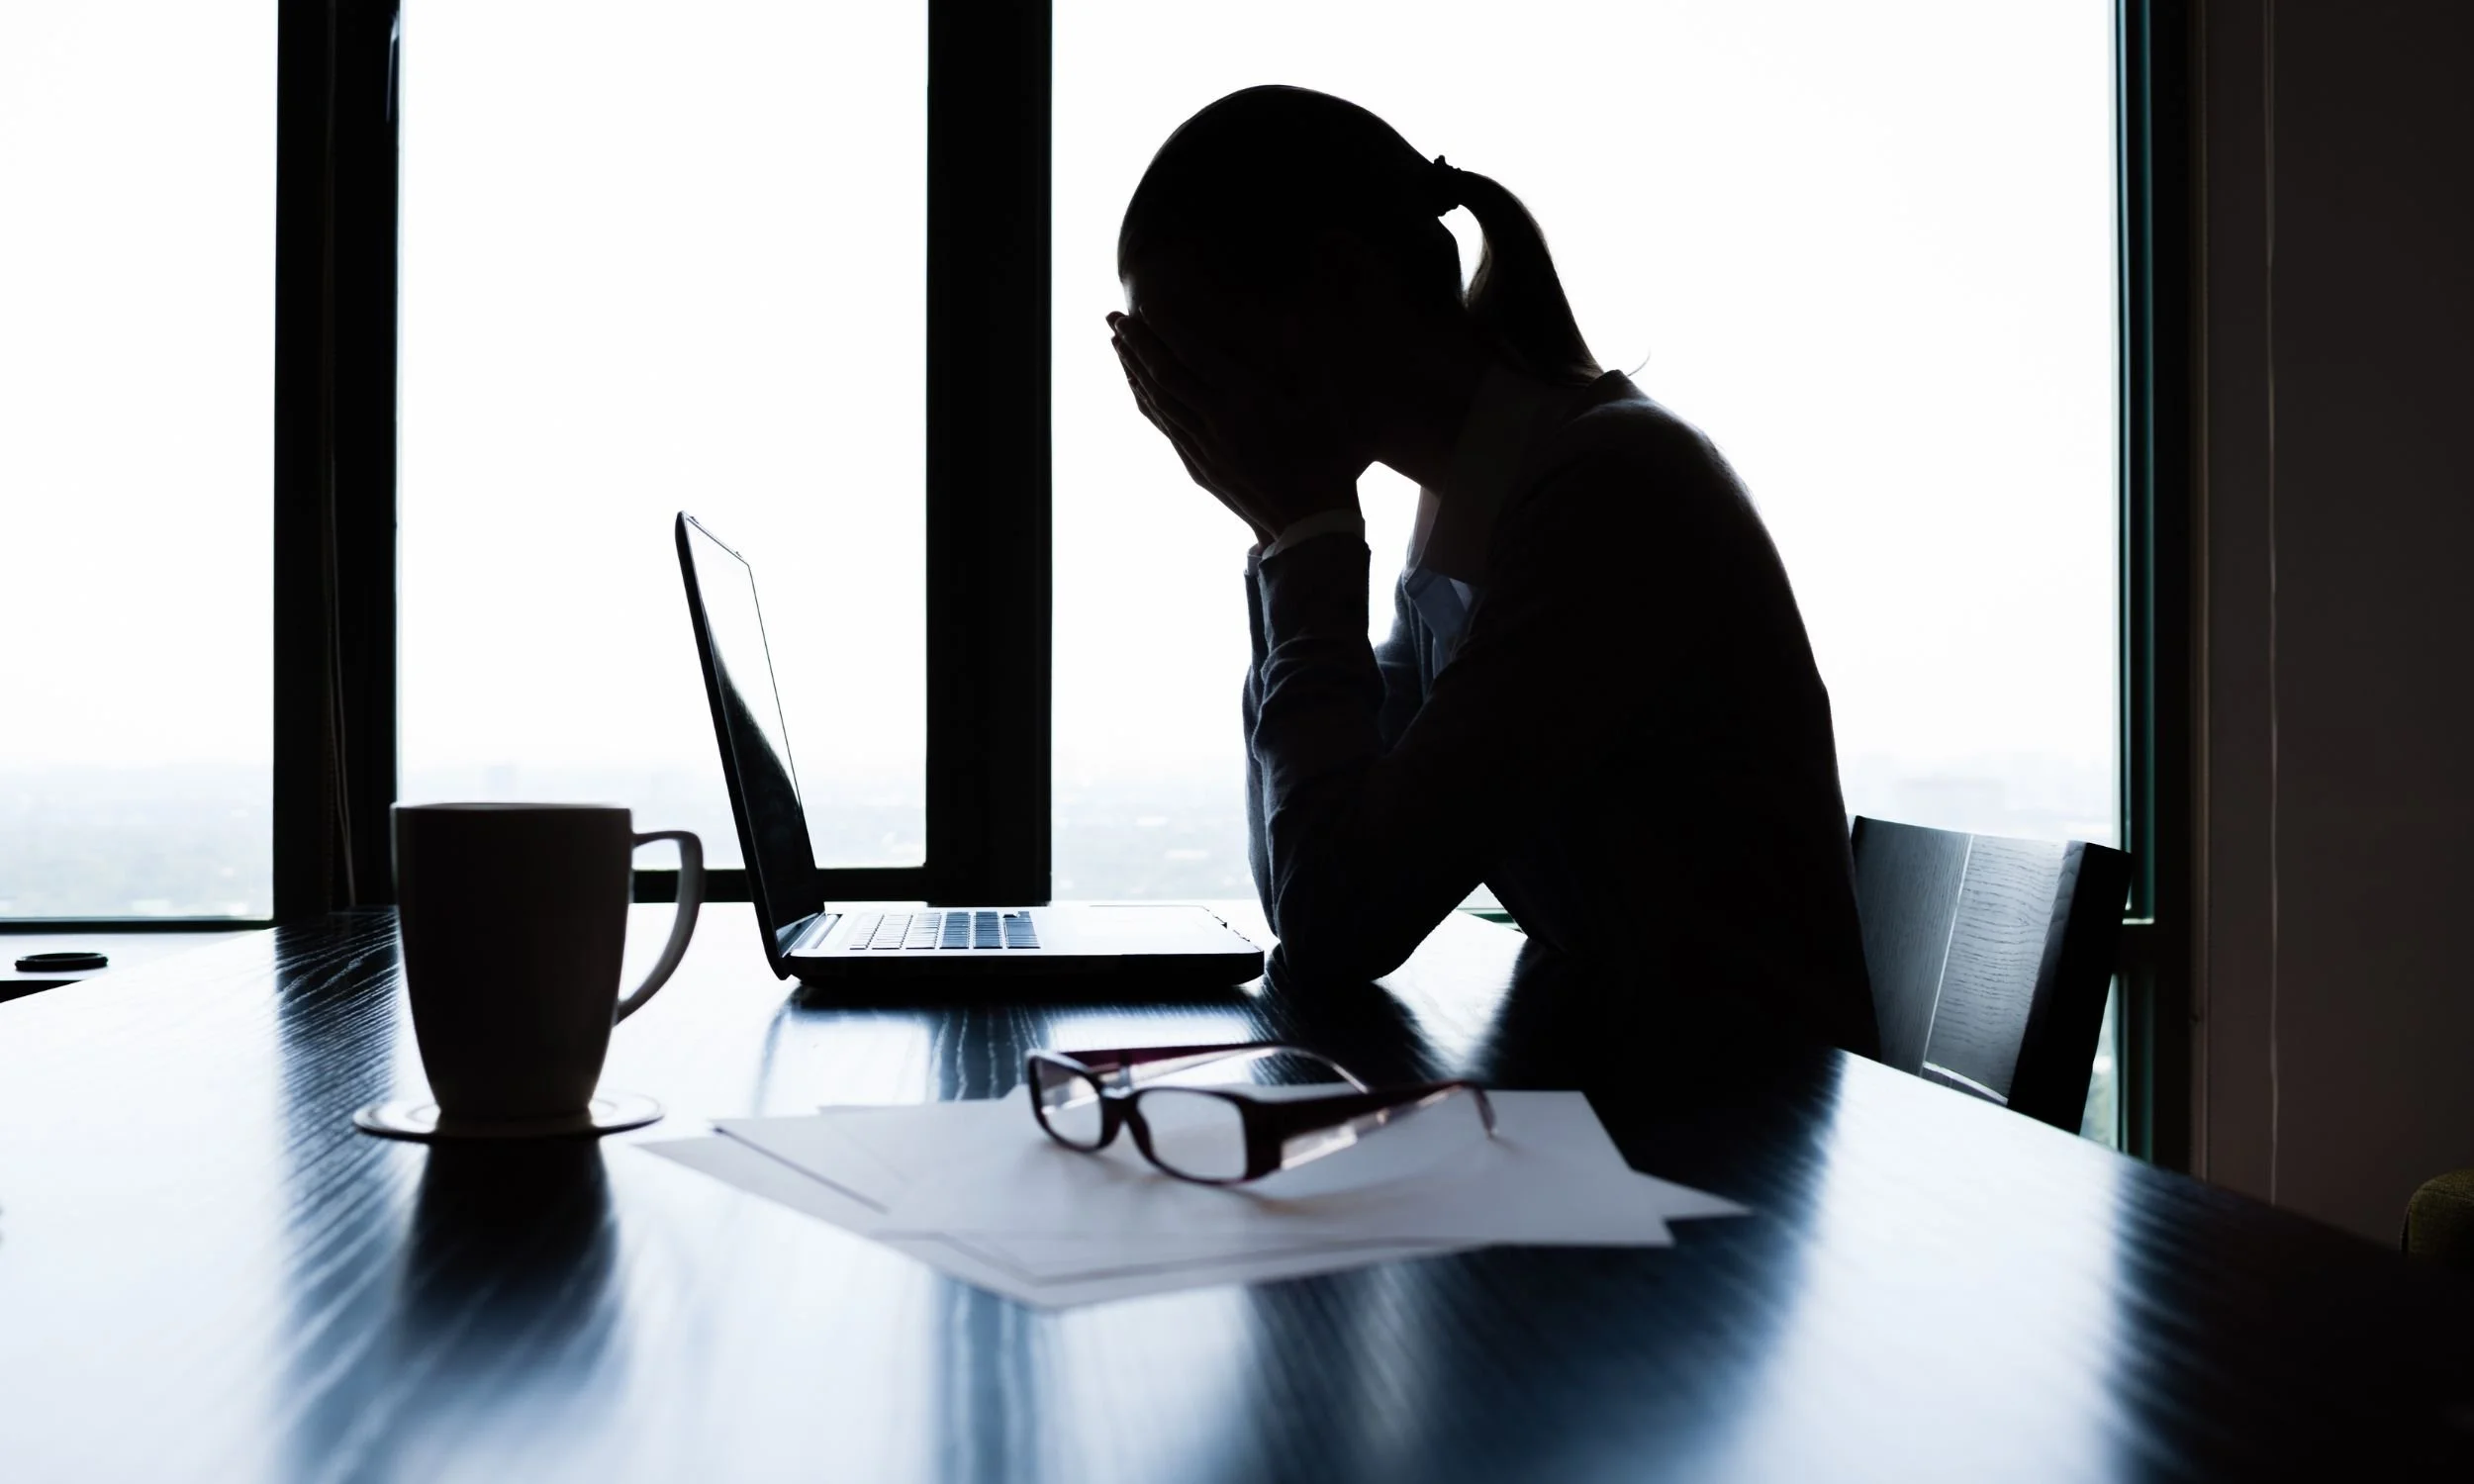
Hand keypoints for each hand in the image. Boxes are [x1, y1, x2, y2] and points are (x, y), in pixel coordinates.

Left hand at [1108, 311, 1362, 545]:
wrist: (1311, 523)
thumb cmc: (1328, 459)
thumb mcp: (1323, 403)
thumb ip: (1302, 359)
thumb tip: (1291, 317)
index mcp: (1249, 399)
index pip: (1195, 354)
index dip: (1166, 328)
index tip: (1145, 306)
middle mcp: (1219, 421)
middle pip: (1165, 375)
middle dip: (1137, 343)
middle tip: (1112, 318)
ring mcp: (1205, 447)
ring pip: (1158, 402)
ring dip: (1133, 370)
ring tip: (1116, 344)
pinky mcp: (1200, 468)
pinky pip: (1165, 428)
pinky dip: (1145, 403)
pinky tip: (1135, 388)